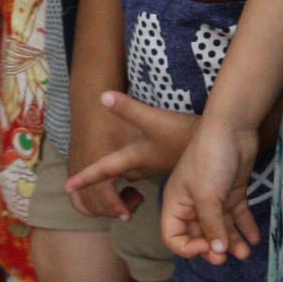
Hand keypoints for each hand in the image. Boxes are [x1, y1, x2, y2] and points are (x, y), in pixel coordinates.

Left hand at [67, 91, 201, 215]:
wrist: (215, 143)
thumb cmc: (182, 134)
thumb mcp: (152, 118)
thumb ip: (127, 108)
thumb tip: (101, 95)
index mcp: (135, 159)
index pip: (105, 171)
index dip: (85, 177)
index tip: (67, 186)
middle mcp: (142, 166)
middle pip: (116, 178)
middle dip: (101, 183)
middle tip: (85, 183)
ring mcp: (155, 166)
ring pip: (129, 176)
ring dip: (118, 178)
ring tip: (105, 174)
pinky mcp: (166, 163)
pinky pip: (142, 172)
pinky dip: (134, 171)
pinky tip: (138, 160)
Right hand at [161, 116, 260, 262]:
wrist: (232, 129)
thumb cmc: (210, 159)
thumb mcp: (207, 196)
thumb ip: (211, 225)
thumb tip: (217, 252)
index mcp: (176, 204)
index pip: (173, 236)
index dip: (188, 248)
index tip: (208, 247)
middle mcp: (192, 204)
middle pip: (199, 235)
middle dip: (213, 249)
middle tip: (227, 258)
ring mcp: (213, 198)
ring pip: (221, 228)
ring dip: (232, 242)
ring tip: (246, 253)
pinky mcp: (231, 192)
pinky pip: (237, 216)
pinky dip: (245, 228)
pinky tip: (255, 238)